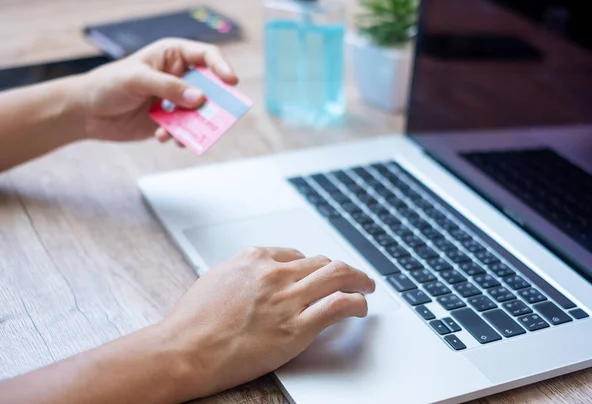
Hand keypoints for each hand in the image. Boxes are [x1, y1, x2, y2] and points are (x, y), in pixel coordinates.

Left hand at [79, 38, 237, 143]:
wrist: (87, 112)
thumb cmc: (108, 84)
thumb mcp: (137, 79)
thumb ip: (168, 87)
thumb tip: (199, 98)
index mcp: (173, 55)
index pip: (206, 56)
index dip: (221, 67)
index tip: (231, 82)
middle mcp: (179, 77)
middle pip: (210, 88)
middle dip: (214, 102)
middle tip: (219, 115)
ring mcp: (175, 101)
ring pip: (199, 113)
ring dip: (195, 123)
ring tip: (182, 132)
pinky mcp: (169, 122)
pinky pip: (185, 130)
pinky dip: (179, 136)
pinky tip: (161, 136)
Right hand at [159, 247, 375, 399]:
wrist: (182, 351)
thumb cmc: (192, 322)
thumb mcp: (216, 281)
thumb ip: (244, 275)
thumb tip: (260, 277)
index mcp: (254, 259)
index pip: (296, 254)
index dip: (311, 265)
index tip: (318, 272)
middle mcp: (274, 273)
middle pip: (321, 263)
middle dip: (340, 268)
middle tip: (351, 276)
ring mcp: (287, 299)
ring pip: (337, 276)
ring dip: (358, 279)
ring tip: (366, 285)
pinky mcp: (296, 328)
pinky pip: (339, 305)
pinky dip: (357, 302)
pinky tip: (361, 305)